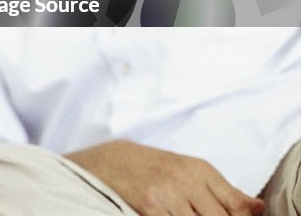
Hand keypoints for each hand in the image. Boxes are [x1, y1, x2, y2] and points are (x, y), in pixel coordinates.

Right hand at [67, 140, 264, 215]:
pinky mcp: (149, 207)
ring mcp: (166, 195)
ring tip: (186, 214)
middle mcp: (186, 180)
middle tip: (199, 214)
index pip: (237, 207)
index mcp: (201, 170)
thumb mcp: (192, 171)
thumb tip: (259, 208)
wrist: (111, 161)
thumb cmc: (155, 168)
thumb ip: (227, 192)